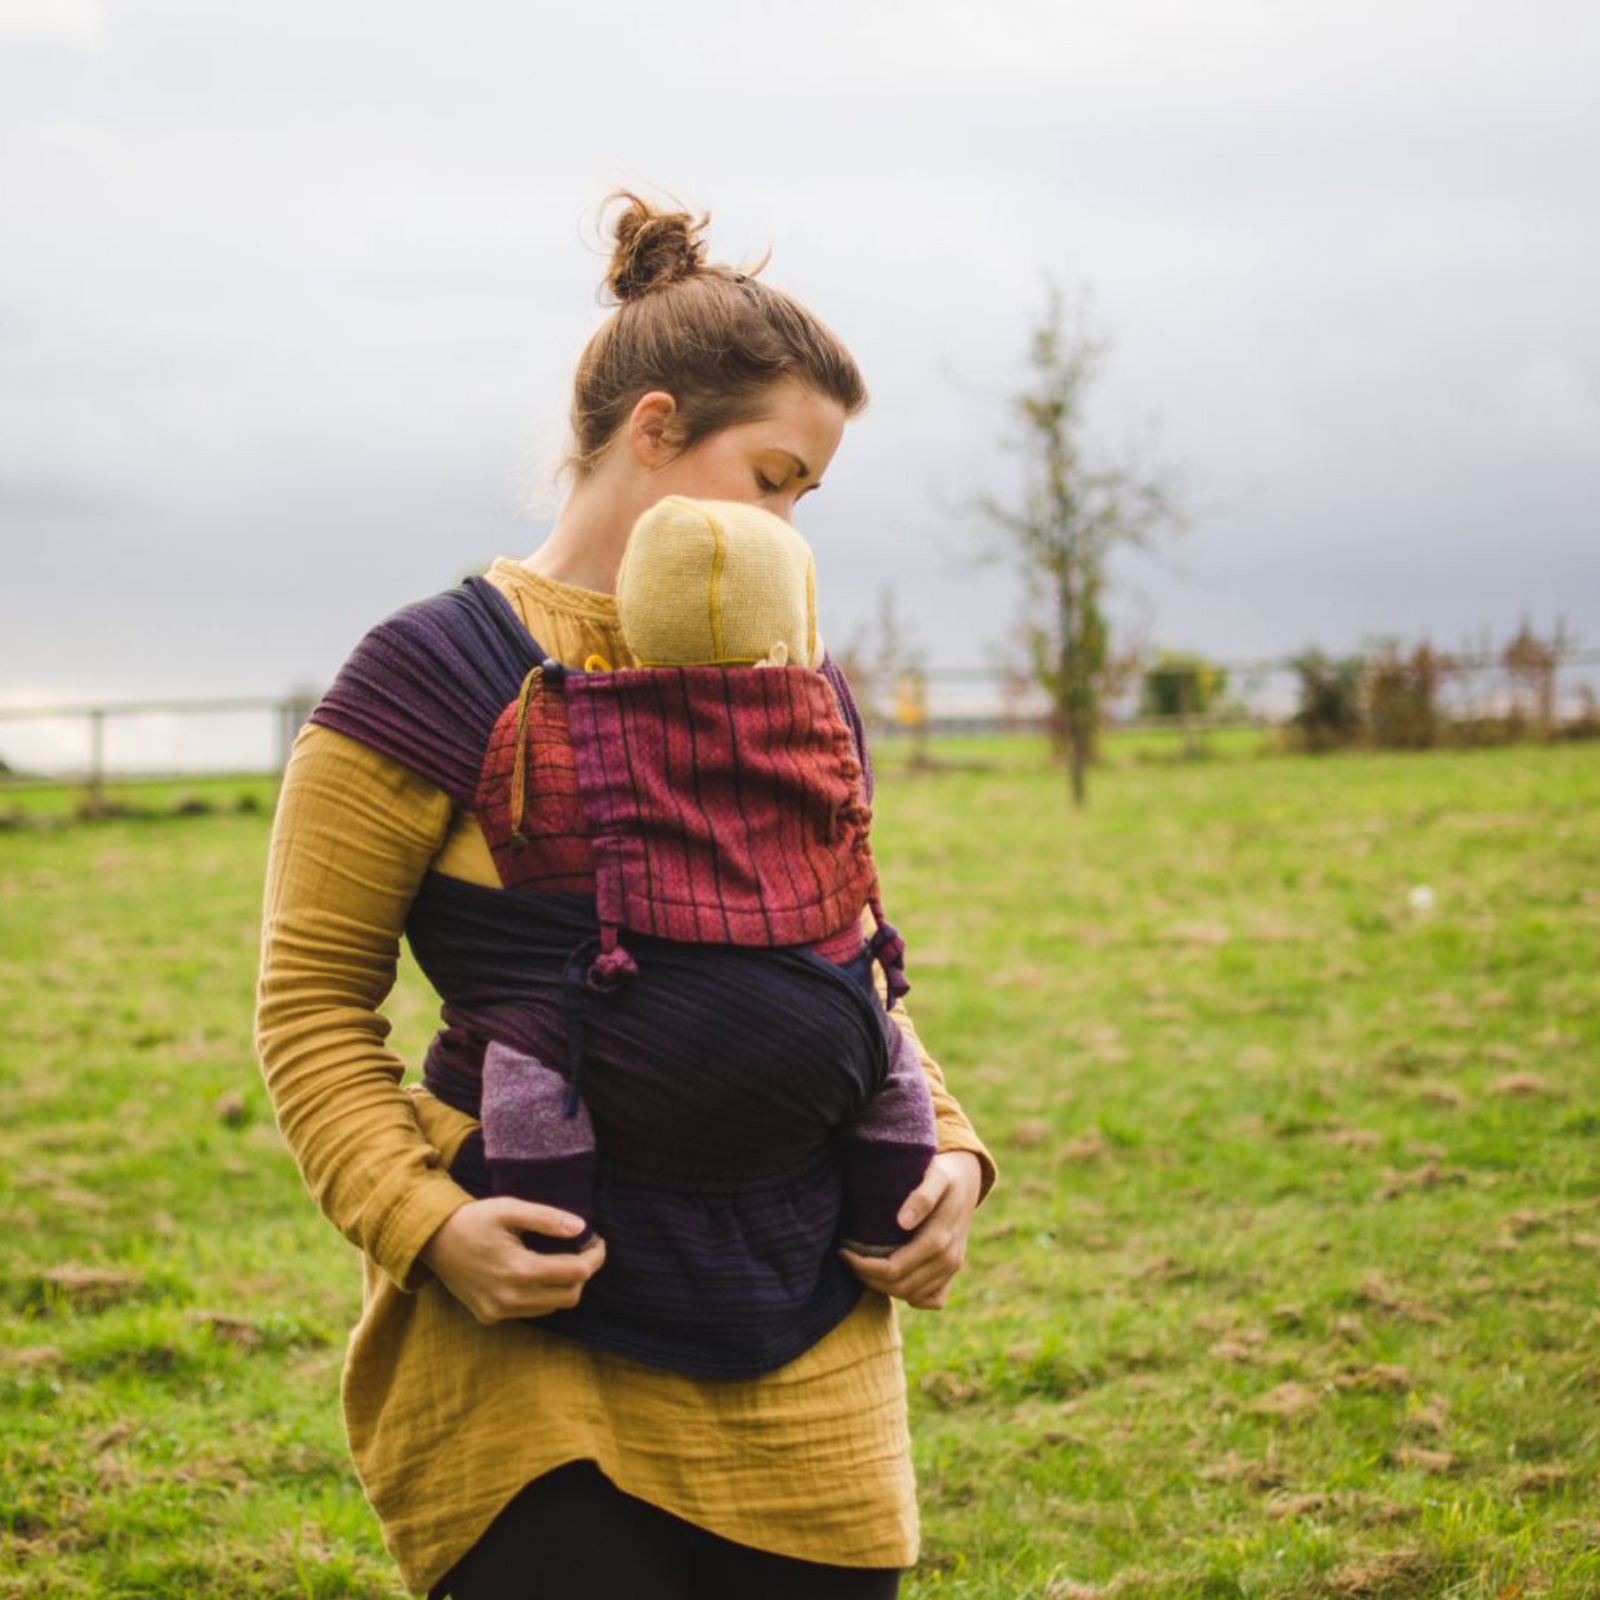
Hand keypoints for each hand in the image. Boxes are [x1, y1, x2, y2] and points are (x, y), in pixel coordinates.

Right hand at [419, 1198, 605, 1324]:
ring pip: (551, 1308)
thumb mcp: (510, 1209)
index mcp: (519, 1270)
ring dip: (563, 1286)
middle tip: (581, 1249)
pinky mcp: (489, 1316)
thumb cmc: (474, 1220)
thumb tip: (581, 1228)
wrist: (432, 1241)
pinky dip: (541, 1295)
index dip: (595, 1257)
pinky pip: (530, 1311)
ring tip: (560, 1259)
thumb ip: (547, 1218)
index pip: (576, 1273)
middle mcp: (510, 1298)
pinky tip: (534, 1273)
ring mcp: (498, 1311)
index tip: (596, 1240)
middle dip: (582, 1273)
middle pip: (569, 1296)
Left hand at [840, 1150, 982, 1309]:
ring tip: (861, 1266)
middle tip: (847, 1259)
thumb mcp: (935, 1176)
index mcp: (939, 1240)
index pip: (893, 1269)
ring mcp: (952, 1268)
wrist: (967, 1180)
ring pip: (911, 1296)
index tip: (844, 1251)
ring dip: (883, 1287)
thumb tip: (903, 1222)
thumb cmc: (944, 1174)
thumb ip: (922, 1196)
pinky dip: (911, 1296)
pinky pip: (931, 1300)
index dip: (864, 1266)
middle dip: (868, 1278)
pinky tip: (892, 1278)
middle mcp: (948, 1260)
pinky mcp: (952, 1271)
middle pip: (899, 1287)